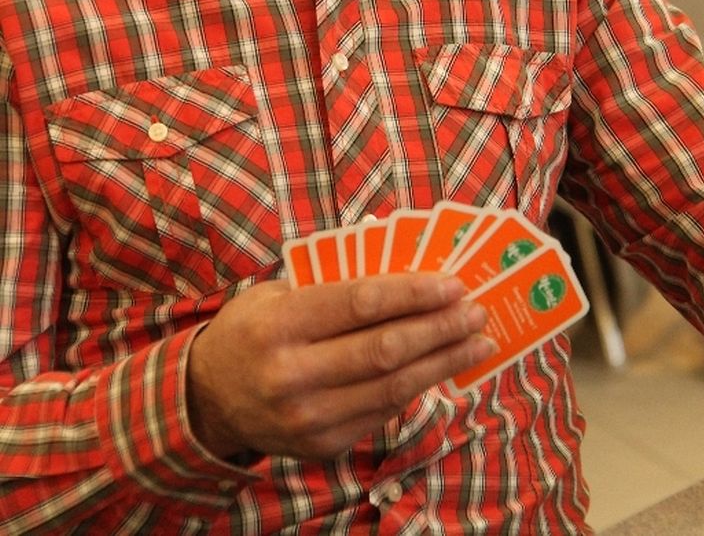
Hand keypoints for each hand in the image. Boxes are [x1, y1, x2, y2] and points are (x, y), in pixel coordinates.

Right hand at [187, 273, 494, 461]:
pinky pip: (382, 413)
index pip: (361, 304)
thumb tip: (407, 275)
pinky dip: (418, 388)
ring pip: (393, 389)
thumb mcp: (277, 291)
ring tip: (477, 341)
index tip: (452, 283)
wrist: (208, 398)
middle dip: (440, 327)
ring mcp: (308, 418)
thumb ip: (332, 284)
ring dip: (444, 362)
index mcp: (279, 325)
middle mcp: (292, 375)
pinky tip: (442, 368)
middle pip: (385, 350)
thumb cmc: (252, 328)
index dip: (413, 292)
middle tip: (475, 310)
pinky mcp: (322, 446)